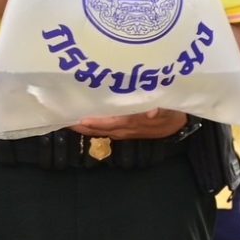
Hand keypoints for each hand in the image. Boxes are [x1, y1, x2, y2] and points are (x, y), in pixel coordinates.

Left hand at [70, 108, 186, 140]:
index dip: (98, 122)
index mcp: (136, 122)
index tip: (82, 119)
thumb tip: (151, 111)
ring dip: (83, 128)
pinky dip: (91, 126)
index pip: (114, 122)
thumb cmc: (172, 112)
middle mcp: (126, 129)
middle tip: (63, 119)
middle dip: (82, 126)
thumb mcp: (171, 108)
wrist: (177, 125)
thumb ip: (161, 109)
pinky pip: (104, 130)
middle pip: (101, 128)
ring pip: (100, 131)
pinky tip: (80, 121)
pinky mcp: (122, 131)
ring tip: (65, 120)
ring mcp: (123, 132)